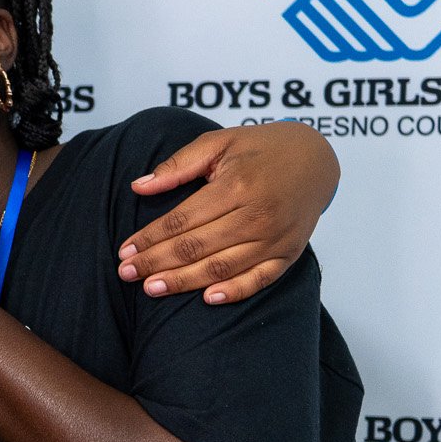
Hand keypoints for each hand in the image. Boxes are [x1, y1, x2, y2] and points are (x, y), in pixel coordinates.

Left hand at [118, 122, 339, 303]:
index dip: (150, 238)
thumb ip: (179, 164)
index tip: (124, 250)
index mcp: (237, 186)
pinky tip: (207, 299)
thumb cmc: (261, 148)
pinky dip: (235, 292)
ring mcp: (276, 238)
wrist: (315, 157)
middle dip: (157, 263)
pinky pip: (260, 280)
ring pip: (222, 267)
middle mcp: (258, 215)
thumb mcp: (219, 142)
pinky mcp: (289, 253)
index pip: (182, 219)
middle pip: (197, 247)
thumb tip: (139, 187)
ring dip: (184, 281)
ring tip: (152, 289)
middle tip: (126, 274)